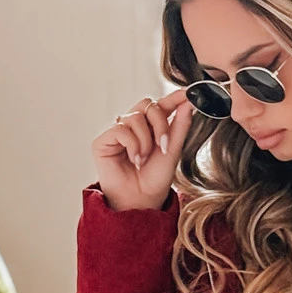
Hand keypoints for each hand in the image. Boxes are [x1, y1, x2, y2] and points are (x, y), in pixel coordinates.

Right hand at [91, 89, 195, 209]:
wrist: (142, 200)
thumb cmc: (156, 178)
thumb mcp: (172, 150)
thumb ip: (179, 126)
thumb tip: (188, 102)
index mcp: (151, 127)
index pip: (161, 105)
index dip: (173, 97)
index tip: (188, 92)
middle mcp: (133, 126)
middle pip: (148, 105)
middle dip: (160, 124)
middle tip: (163, 145)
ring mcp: (117, 132)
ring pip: (135, 117)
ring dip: (145, 140)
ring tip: (144, 159)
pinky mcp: (103, 140)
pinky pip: (121, 129)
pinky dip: (133, 145)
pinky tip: (134, 160)